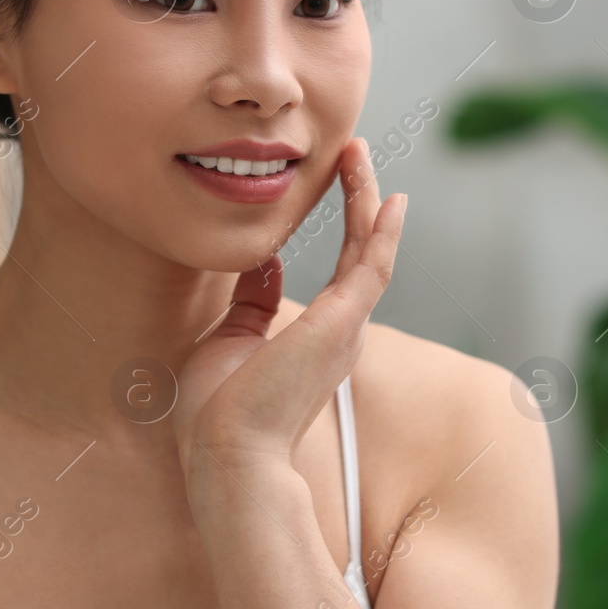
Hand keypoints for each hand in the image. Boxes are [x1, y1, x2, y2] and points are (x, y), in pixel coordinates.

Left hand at [171, 137, 406, 472]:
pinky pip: (372, 264)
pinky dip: (382, 229)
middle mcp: (342, 332)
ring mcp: (347, 327)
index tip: (332, 187)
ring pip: (369, 248)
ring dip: (367, 198)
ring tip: (359, 152)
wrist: (228, 455)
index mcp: (317, 340)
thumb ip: (251, 300)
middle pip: (361, 251)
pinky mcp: (344, 322)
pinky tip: (388, 196)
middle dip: (359, 199)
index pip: (339, 272)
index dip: (342, 227)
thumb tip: (260, 260)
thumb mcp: (228, 339)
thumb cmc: (219, 414)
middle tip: (353, 154)